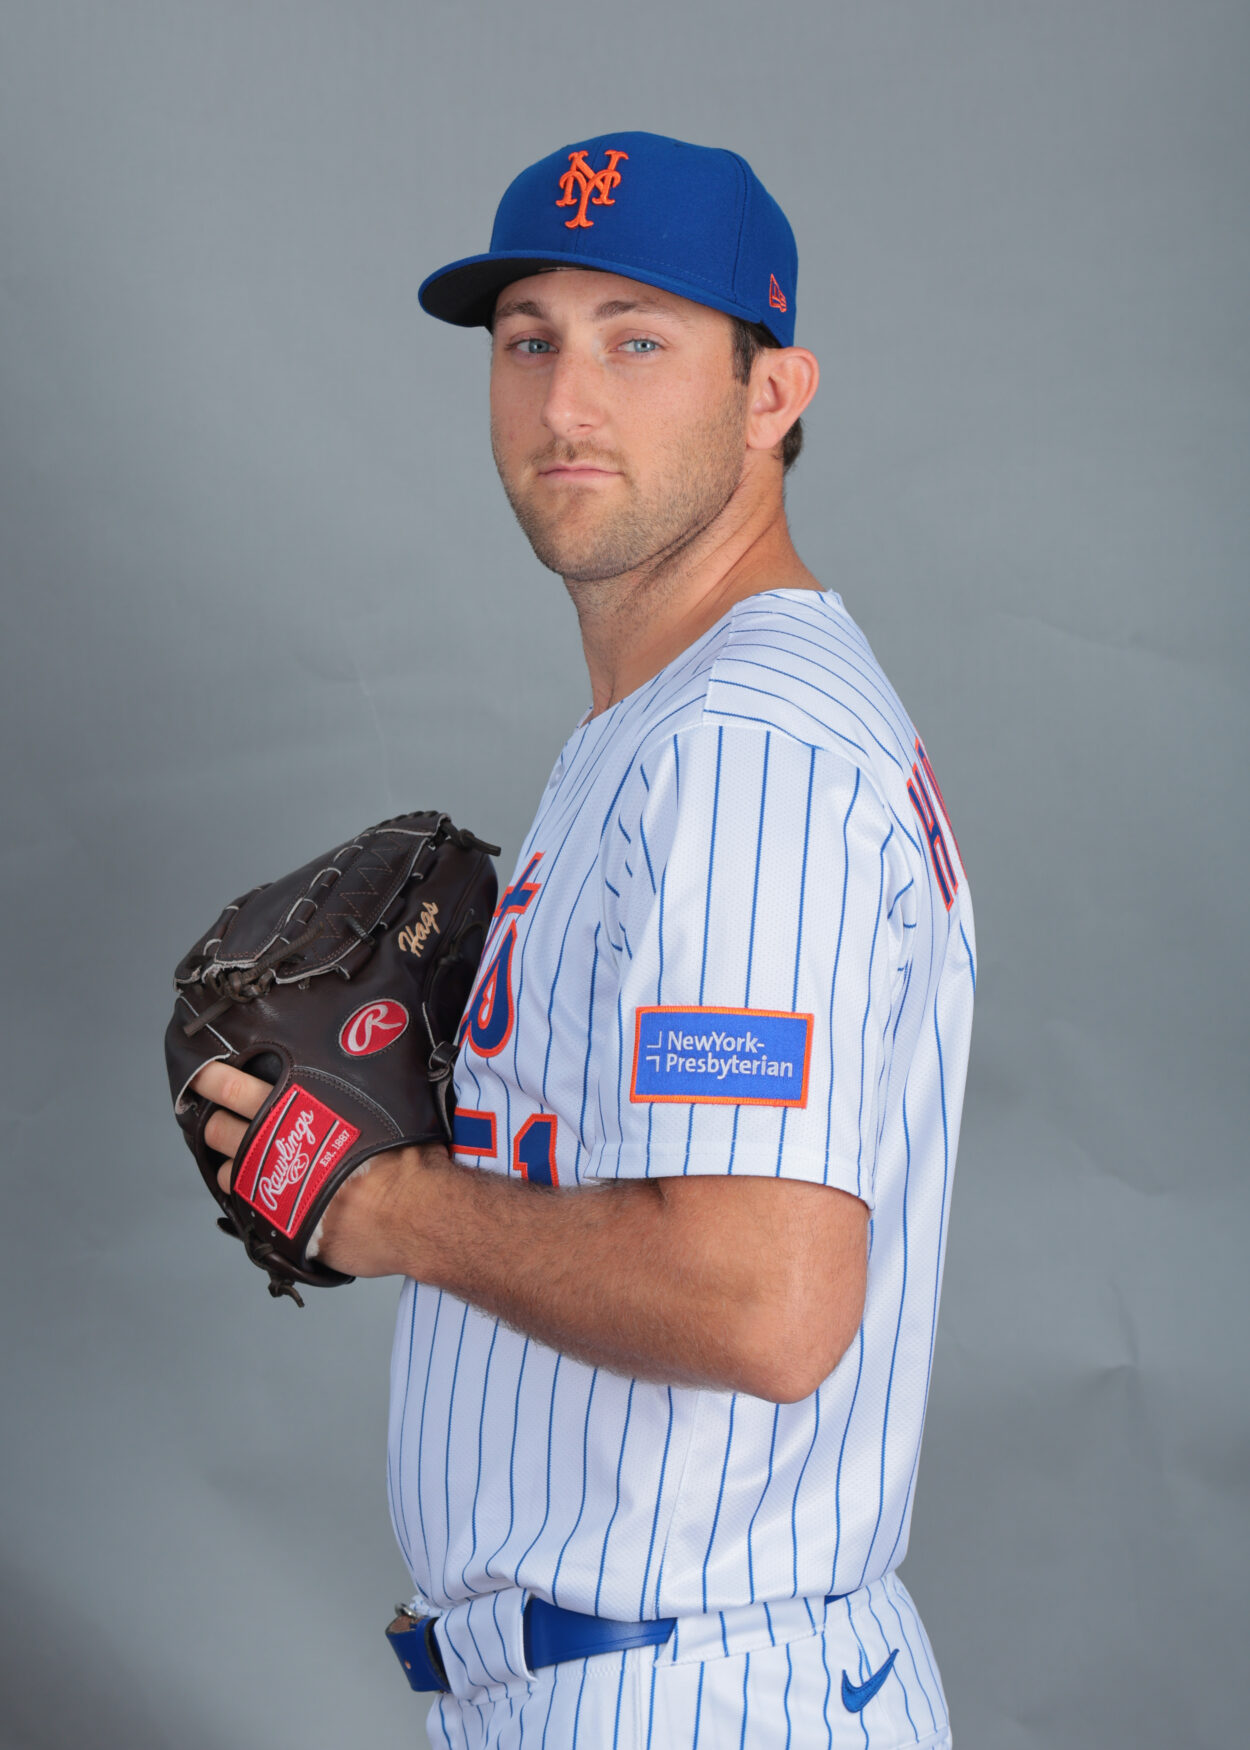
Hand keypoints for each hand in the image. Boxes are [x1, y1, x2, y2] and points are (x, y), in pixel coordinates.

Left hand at [189, 1061, 438, 1277]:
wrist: (416, 1215)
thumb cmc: (408, 1160)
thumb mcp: (386, 1106)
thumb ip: (358, 1092)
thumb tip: (369, 1064)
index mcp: (300, 1112)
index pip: (238, 1090)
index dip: (214, 1080)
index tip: (202, 1074)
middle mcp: (279, 1150)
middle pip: (220, 1130)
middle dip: (211, 1120)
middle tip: (209, 1113)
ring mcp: (275, 1189)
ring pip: (226, 1172)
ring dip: (228, 1163)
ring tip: (239, 1157)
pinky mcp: (280, 1225)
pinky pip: (247, 1209)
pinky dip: (248, 1198)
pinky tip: (259, 1192)